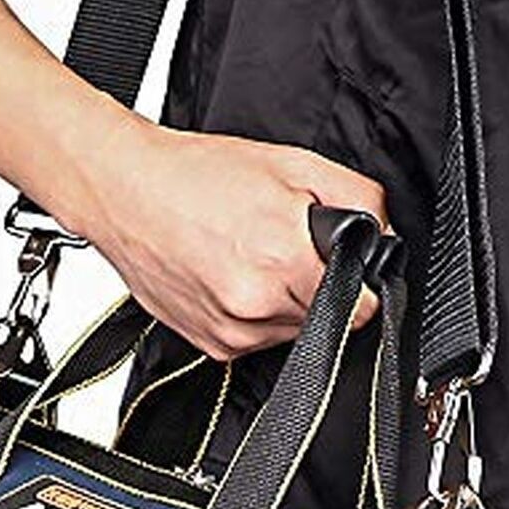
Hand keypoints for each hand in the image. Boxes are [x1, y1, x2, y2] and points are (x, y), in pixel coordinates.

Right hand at [59, 122, 388, 360]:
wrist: (126, 193)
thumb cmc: (197, 174)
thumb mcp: (294, 163)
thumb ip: (357, 198)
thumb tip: (383, 233)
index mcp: (284, 260)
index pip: (361, 308)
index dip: (360, 284)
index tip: (347, 269)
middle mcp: (258, 305)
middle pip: (326, 319)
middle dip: (316, 284)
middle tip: (285, 246)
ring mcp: (232, 331)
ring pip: (291, 331)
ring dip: (285, 301)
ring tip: (251, 257)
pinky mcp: (212, 346)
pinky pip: (257, 339)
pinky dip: (254, 314)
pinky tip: (230, 276)